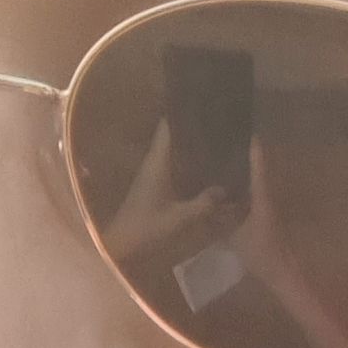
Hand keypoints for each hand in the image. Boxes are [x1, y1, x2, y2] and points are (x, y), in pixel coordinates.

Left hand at [98, 120, 238, 271]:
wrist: (121, 246)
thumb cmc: (146, 228)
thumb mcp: (179, 218)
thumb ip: (204, 204)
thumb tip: (227, 189)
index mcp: (157, 162)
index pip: (167, 127)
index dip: (182, 111)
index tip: (202, 101)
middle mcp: (154, 162)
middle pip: (173, 136)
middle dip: (192, 128)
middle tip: (218, 121)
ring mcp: (153, 174)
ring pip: (174, 151)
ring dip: (191, 145)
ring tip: (217, 140)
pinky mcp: (155, 186)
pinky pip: (175, 166)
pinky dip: (189, 163)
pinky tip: (206, 167)